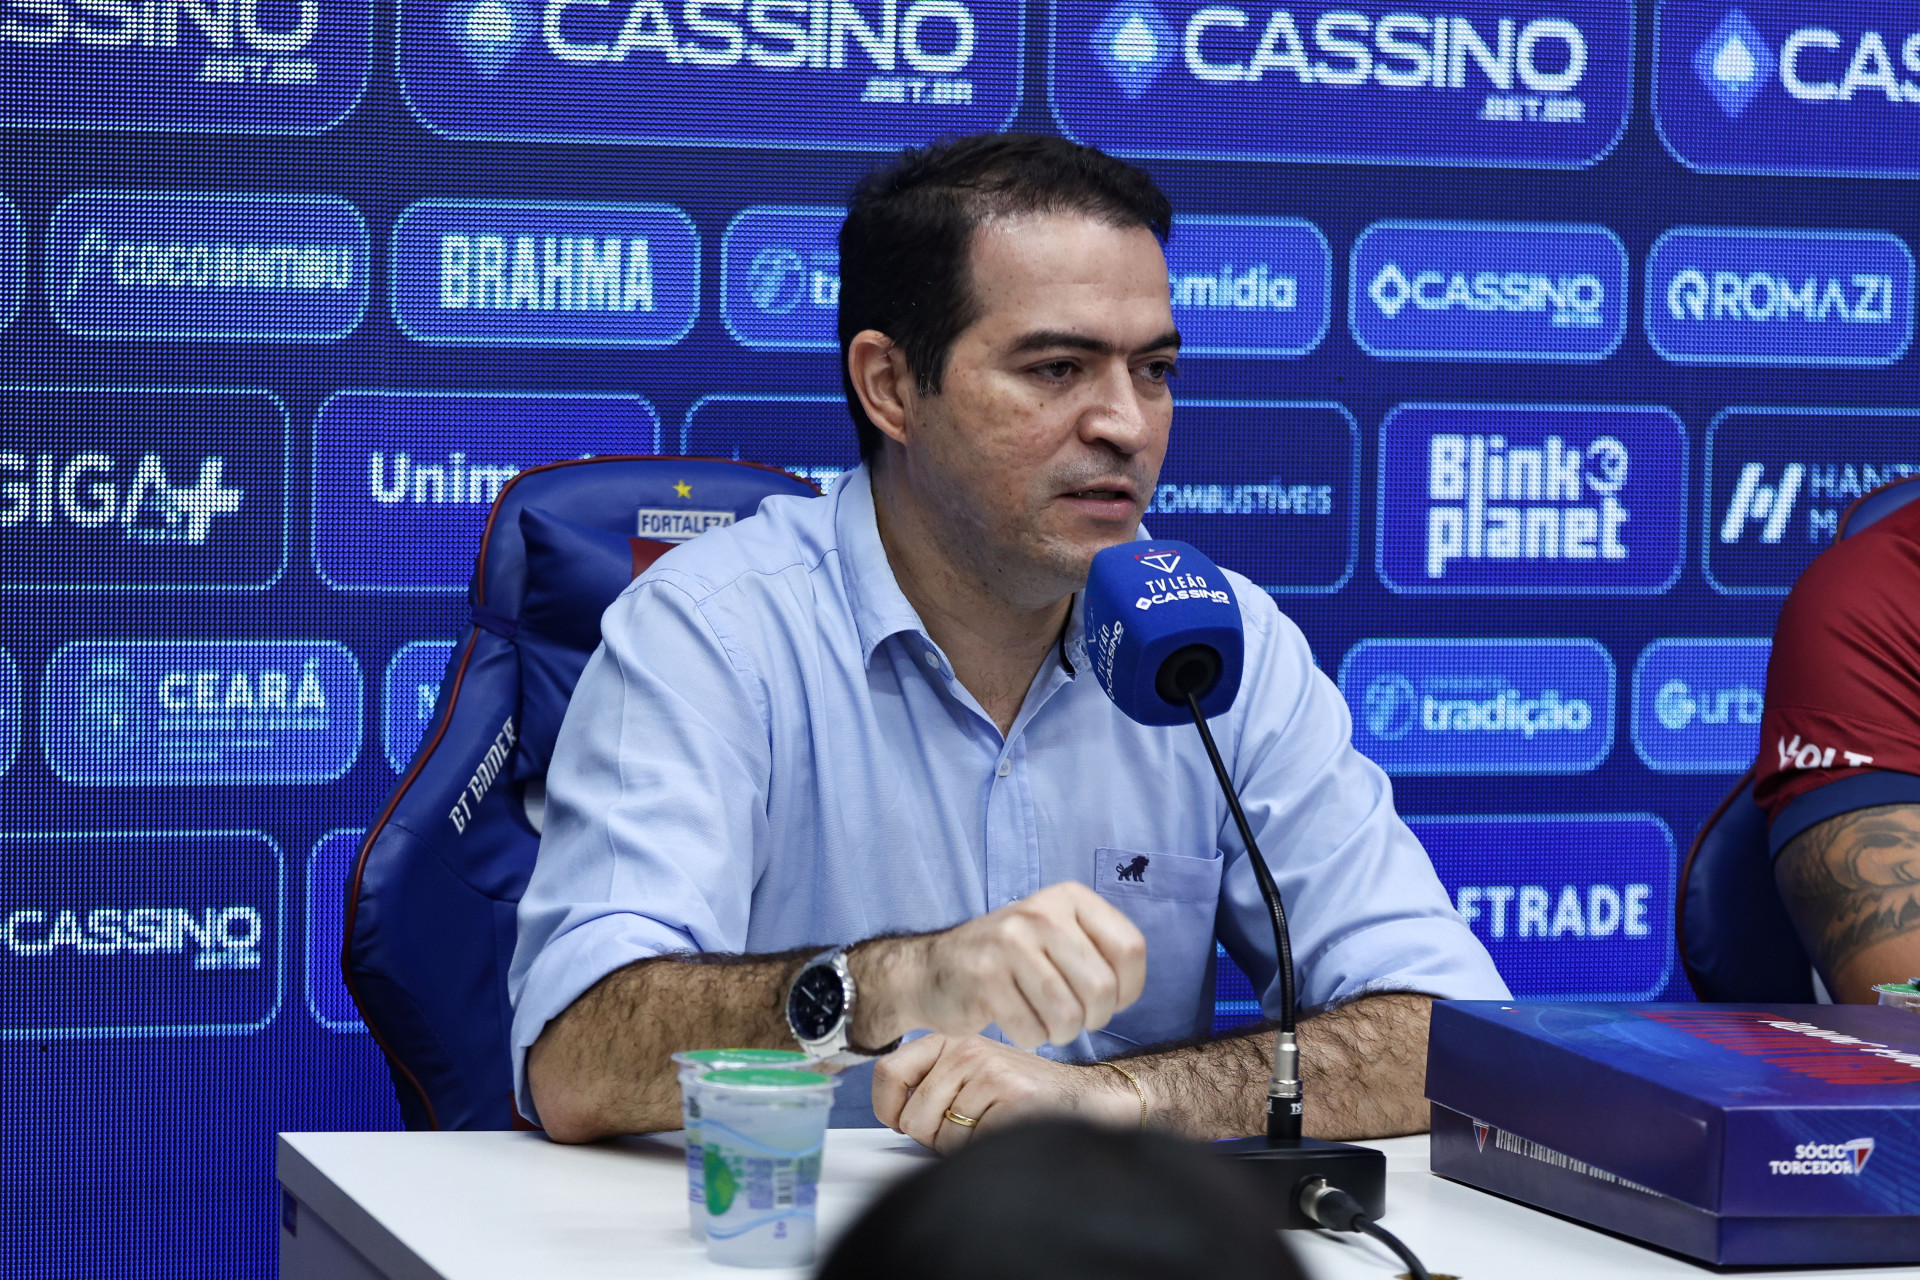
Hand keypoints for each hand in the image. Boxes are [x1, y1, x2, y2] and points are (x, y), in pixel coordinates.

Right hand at [851, 882, 1145, 1050]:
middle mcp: (1040, 912)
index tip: (1107, 1000)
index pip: (1130, 949)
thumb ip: (1099, 951)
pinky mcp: (983, 978)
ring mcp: (1009, 943)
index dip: (1127, 989)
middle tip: (1071, 1018)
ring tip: (1043, 1020)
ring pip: (1068, 1016)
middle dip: (1092, 1019)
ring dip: (1060, 1033)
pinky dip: (1029, 1037)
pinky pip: (1031, 1031)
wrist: (932, 970)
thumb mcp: (1058, 936)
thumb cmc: (1010, 962)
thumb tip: (1127, 989)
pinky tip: (1014, 1020)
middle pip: (1102, 989)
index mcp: (1068, 898)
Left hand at [872, 1033, 1141, 1152]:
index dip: (888, 1108)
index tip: (901, 1120)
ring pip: (941, 1136)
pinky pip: (969, 1146)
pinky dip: (983, 1150)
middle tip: (967, 1127)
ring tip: (990, 1127)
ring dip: (962, 1147)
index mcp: (950, 1040)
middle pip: (912, 1117)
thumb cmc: (1022, 1091)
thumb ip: (931, 1082)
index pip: (889, 1072)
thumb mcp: (970, 1072)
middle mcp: (966, 1050)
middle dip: (934, 1136)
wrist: (1081, 1095)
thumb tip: (892, 1114)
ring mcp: (988, 1071)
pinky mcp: (1010, 1097)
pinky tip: (1004, 1132)